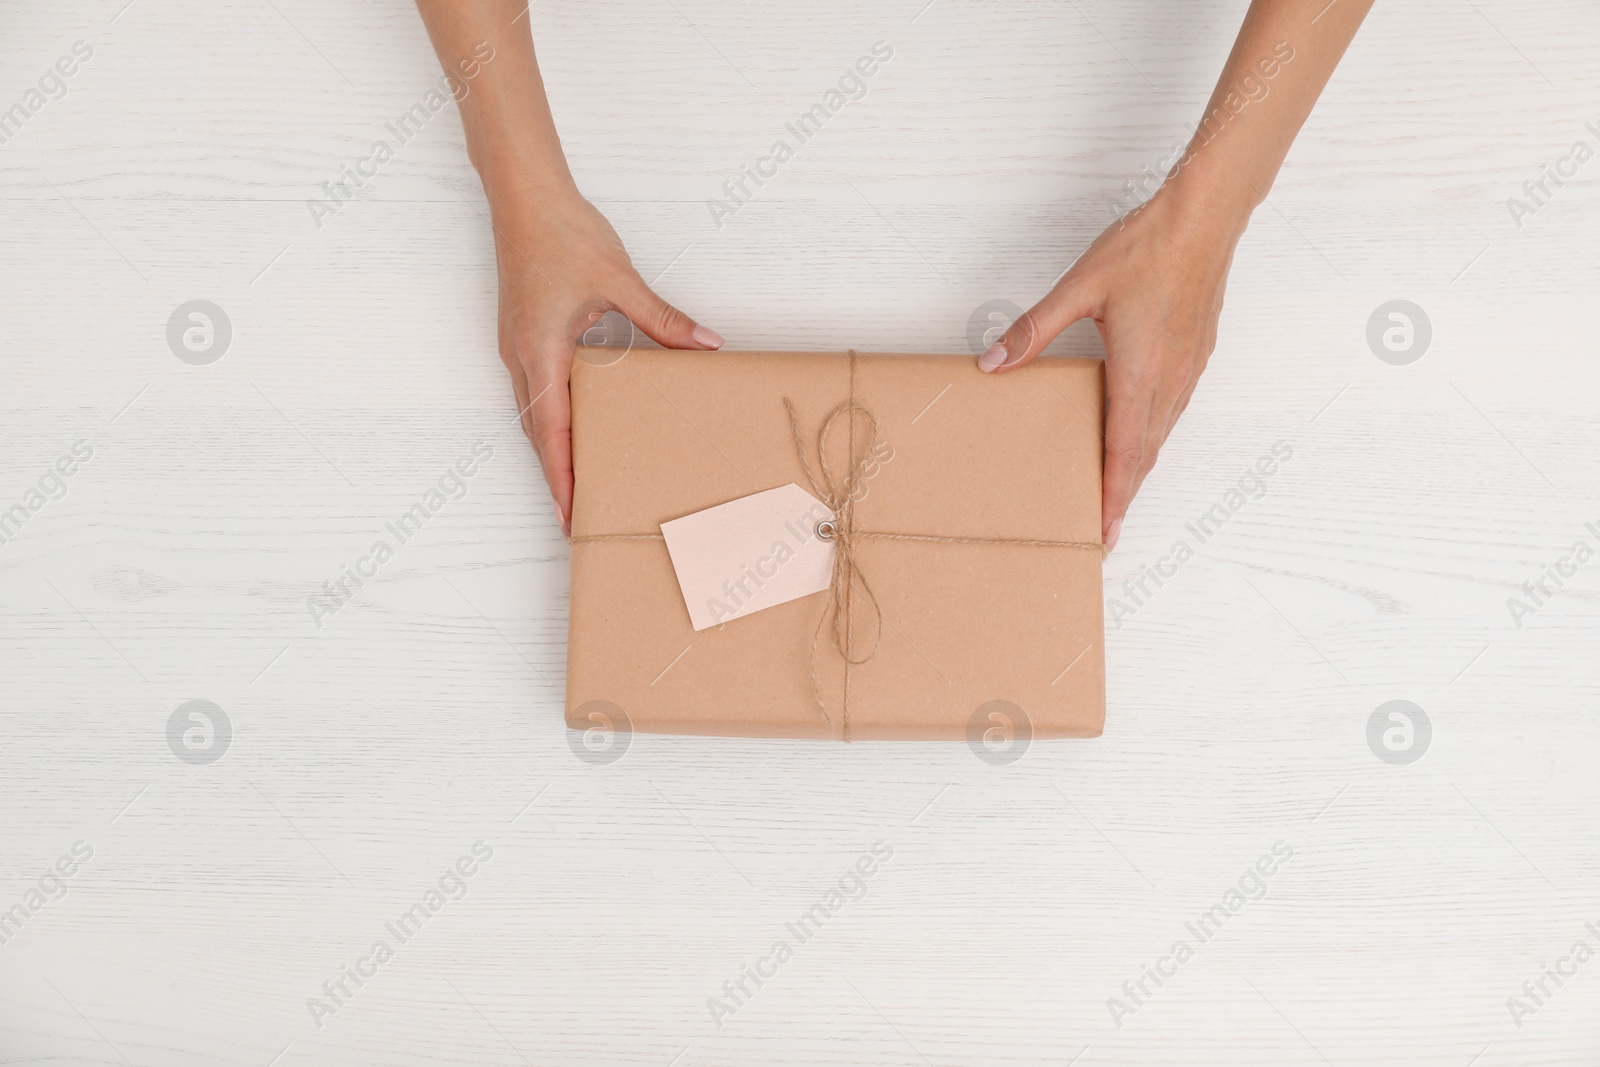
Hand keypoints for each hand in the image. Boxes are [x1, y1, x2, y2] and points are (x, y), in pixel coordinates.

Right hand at [495, 193, 722, 535]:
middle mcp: (521, 356)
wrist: (523, 194)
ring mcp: (516, 347)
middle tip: (577, 516)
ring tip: (576, 484)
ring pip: (533, 414)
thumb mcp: (619, 279)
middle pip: (538, 434)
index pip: (551, 431)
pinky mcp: (522, 335)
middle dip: (556, 478)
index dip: (562, 476)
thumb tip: (706, 344)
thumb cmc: (563, 232)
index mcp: (540, 350)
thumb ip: (662, 319)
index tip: (570, 513)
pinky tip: (573, 428)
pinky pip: (534, 391)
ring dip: (552, 451)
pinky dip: (550, 420)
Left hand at [977, 190, 1244, 552]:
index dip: (1113, 497)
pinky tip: (1138, 436)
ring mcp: (1187, 371)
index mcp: (1139, 374)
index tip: (1105, 533)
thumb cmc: (1147, 250)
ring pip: (1160, 436)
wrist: (1205, 219)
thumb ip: (1034, 331)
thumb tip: (994, 363)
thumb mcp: (1079, 288)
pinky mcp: (1196, 356)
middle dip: (1124, 497)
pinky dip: (1153, 438)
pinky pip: (1172, 412)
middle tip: (1104, 531)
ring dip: (1139, 469)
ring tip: (1117, 494)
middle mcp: (1169, 382)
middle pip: (1144, 456)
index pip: (1124, 453)